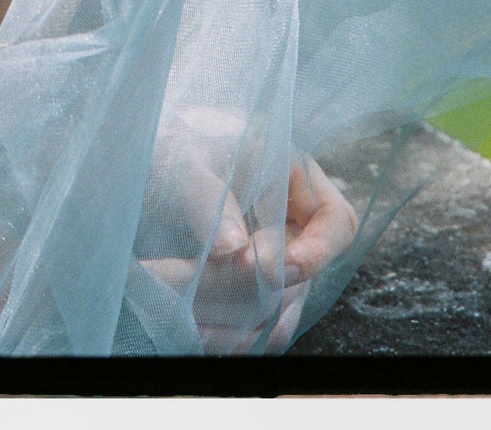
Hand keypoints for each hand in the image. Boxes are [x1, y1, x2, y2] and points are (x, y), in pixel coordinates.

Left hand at [141, 150, 357, 354]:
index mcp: (296, 178)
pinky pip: (260, 327)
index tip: (276, 270)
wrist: (154, 172)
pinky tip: (202, 335)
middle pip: (304, 276)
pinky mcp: (256, 291)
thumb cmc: (177, 154)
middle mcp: (296, 225)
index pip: (336, 222)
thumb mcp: (190, 165)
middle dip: (262, 292)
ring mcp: (279, 262)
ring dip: (244, 321)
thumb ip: (211, 200)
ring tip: (197, 323)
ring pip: (282, 310)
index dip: (316, 252)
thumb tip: (233, 249)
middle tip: (209, 294)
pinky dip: (236, 335)